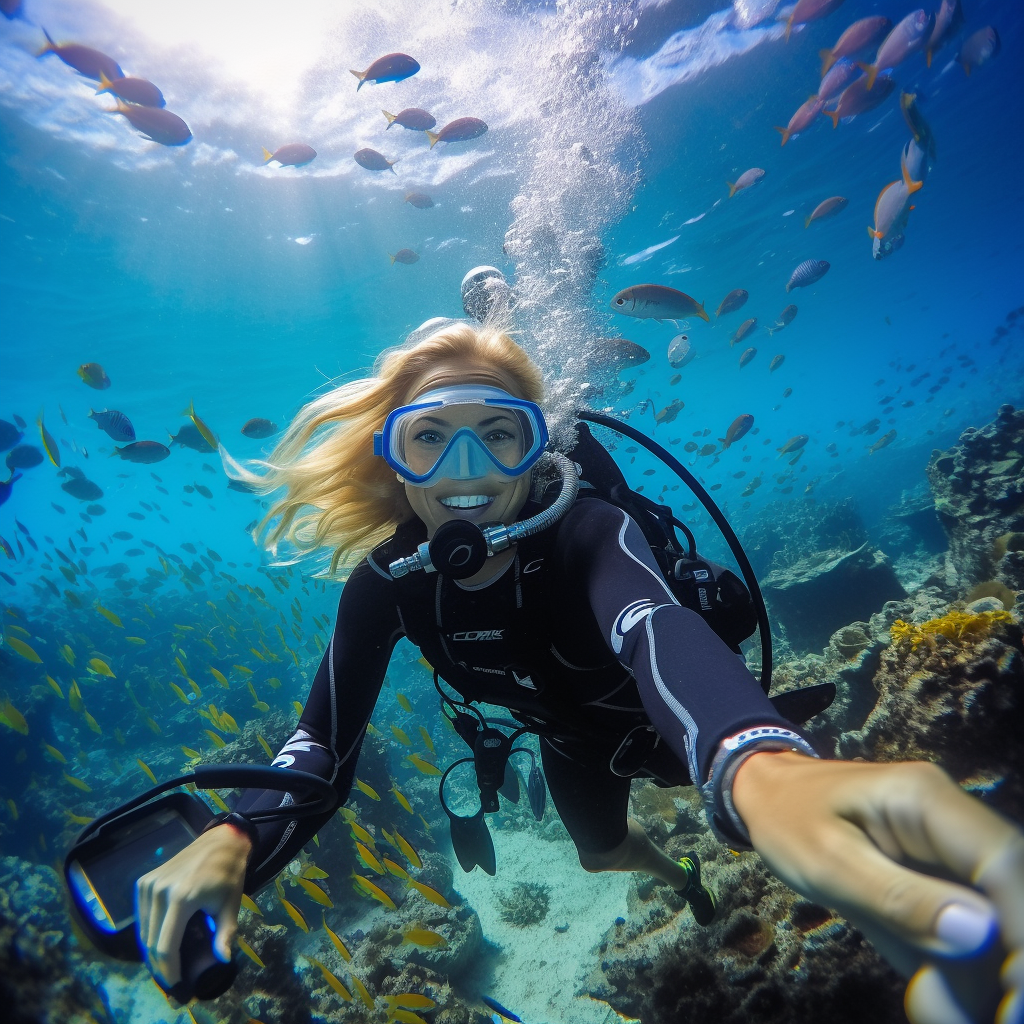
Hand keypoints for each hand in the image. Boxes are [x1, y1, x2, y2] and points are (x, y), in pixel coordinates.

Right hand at [135, 824, 251, 989]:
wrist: (221, 840)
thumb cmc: (229, 873)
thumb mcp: (231, 904)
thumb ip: (225, 933)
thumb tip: (223, 960)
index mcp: (181, 897)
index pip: (166, 946)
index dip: (169, 971)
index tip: (178, 987)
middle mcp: (159, 891)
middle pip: (151, 942)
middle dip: (160, 967)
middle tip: (174, 982)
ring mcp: (149, 884)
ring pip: (143, 932)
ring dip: (152, 952)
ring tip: (168, 966)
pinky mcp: (144, 881)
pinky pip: (142, 917)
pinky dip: (149, 934)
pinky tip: (161, 943)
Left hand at [732, 751, 1023, 1023]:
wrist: (771, 796)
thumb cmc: (789, 819)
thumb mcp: (828, 863)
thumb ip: (899, 899)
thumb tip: (979, 933)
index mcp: (925, 799)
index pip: (1004, 860)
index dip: (1022, 928)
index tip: (1016, 988)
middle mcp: (955, 821)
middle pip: (1013, 892)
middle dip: (1012, 957)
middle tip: (997, 1012)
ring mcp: (955, 850)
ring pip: (998, 916)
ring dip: (985, 969)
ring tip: (942, 1003)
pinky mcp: (947, 878)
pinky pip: (973, 928)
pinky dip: (963, 969)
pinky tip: (930, 992)